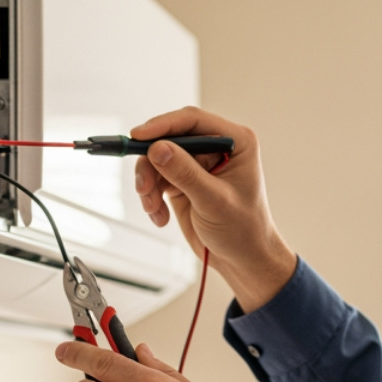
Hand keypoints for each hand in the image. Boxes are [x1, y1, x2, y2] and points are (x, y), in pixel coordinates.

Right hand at [131, 106, 297, 311]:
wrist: (243, 260)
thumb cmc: (243, 230)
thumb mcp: (214, 201)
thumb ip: (185, 173)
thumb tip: (157, 148)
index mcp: (235, 141)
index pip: (193, 121)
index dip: (163, 125)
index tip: (138, 137)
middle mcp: (215, 147)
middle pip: (169, 139)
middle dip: (152, 163)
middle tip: (143, 188)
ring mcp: (197, 164)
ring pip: (157, 160)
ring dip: (149, 185)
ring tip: (153, 209)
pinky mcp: (183, 181)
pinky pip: (156, 179)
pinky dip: (152, 198)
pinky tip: (161, 218)